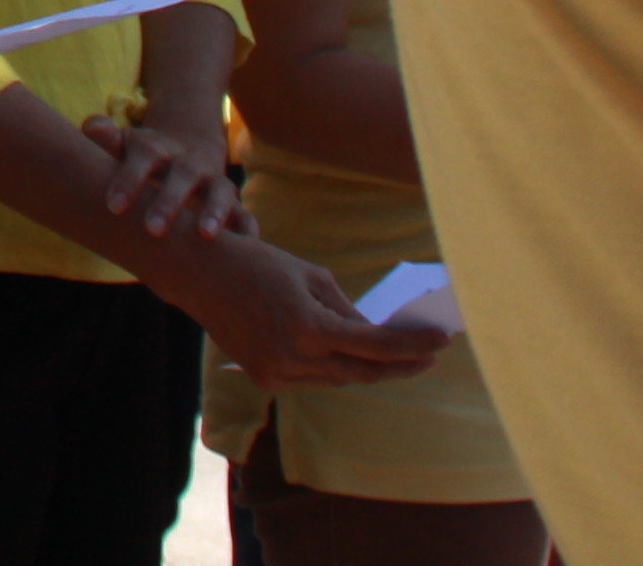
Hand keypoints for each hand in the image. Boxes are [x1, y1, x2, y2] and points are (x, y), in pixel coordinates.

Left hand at [81, 107, 245, 240]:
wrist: (185, 150)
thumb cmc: (142, 157)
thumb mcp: (124, 145)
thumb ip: (107, 138)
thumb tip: (90, 126)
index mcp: (157, 149)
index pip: (143, 157)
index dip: (128, 179)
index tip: (113, 206)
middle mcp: (189, 163)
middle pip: (183, 177)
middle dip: (169, 202)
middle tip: (153, 230)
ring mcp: (213, 182)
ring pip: (220, 194)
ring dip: (215, 213)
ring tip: (206, 236)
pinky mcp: (232, 203)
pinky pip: (245, 217)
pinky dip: (247, 233)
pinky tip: (247, 252)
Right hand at [159, 223, 452, 393]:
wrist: (197, 273)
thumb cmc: (257, 263)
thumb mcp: (311, 277)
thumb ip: (347, 312)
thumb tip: (374, 337)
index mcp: (309, 328)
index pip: (377, 346)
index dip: (415, 345)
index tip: (444, 340)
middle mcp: (295, 359)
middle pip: (364, 371)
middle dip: (400, 364)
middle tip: (429, 353)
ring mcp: (278, 374)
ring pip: (339, 378)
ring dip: (368, 367)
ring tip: (396, 354)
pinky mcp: (265, 378)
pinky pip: (312, 378)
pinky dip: (332, 366)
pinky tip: (347, 354)